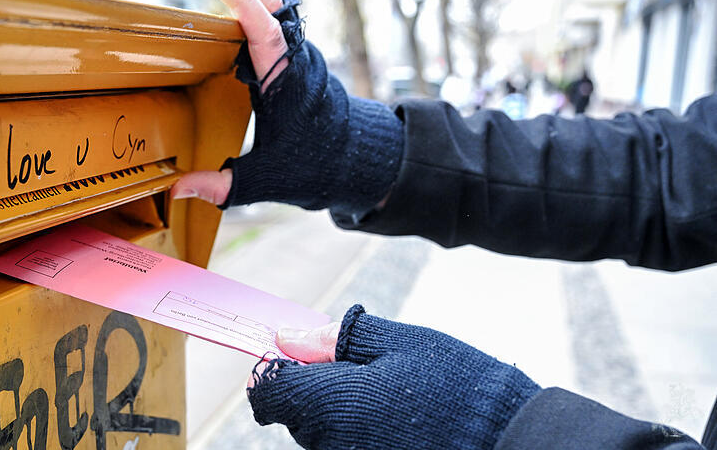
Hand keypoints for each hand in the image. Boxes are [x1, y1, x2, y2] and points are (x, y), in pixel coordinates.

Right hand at [174, 0, 402, 212]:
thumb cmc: (317, 168)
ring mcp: (300, 56)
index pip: (262, 26)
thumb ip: (223, 186)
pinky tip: (232, 3)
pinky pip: (276, 20)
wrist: (360, 162)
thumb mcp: (268, 179)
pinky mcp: (300, 59)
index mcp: (286, 80)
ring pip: (275, 6)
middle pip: (268, 2)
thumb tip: (177, 190)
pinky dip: (254, 3)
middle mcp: (296, 60)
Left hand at [246, 305, 539, 449]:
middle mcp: (328, 443)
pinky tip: (399, 422)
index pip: (267, 390)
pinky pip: (345, 447)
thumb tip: (288, 336)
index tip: (307, 355)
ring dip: (342, 411)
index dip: (281, 367)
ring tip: (393, 398)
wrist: (508, 440)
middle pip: (295, 411)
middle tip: (371, 370)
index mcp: (327, 403)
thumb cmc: (455, 386)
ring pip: (321, 432)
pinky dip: (361, 432)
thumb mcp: (397, 343)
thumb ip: (335, 339)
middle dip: (319, 387)